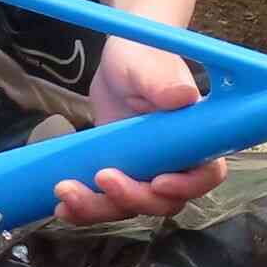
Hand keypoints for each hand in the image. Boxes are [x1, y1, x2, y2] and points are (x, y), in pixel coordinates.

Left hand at [56, 38, 226, 225]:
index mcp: (195, 138)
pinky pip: (107, 203)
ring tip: (66, 190)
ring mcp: (147, 172)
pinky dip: (85, 210)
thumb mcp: (149, 67)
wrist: (119, 63)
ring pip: (131, 207)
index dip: (185, 187)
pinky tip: (61, 207)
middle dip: (132, 198)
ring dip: (100, 208)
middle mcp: (176, 163)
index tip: (156, 181)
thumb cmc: (144, 56)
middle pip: (164, 201)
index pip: (205, 175)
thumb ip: (164, 83)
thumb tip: (184, 96)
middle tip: (101, 177)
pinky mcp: (121, 176)